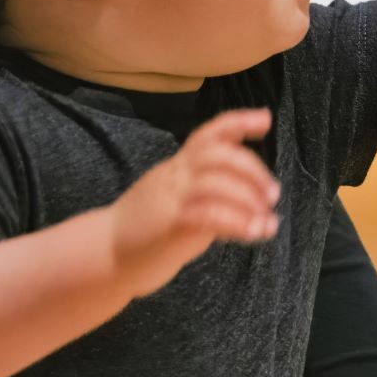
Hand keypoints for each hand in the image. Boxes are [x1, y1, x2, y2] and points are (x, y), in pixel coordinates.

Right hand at [107, 107, 279, 296]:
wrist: (103, 256)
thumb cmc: (144, 230)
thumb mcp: (174, 199)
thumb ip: (204, 189)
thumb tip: (245, 190)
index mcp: (175, 168)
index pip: (207, 135)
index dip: (237, 122)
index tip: (265, 119)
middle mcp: (173, 177)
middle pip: (217, 155)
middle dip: (252, 170)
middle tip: (273, 194)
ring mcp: (169, 199)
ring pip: (216, 183)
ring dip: (249, 200)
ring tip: (267, 222)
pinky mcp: (169, 225)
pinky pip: (209, 215)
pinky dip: (238, 222)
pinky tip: (253, 234)